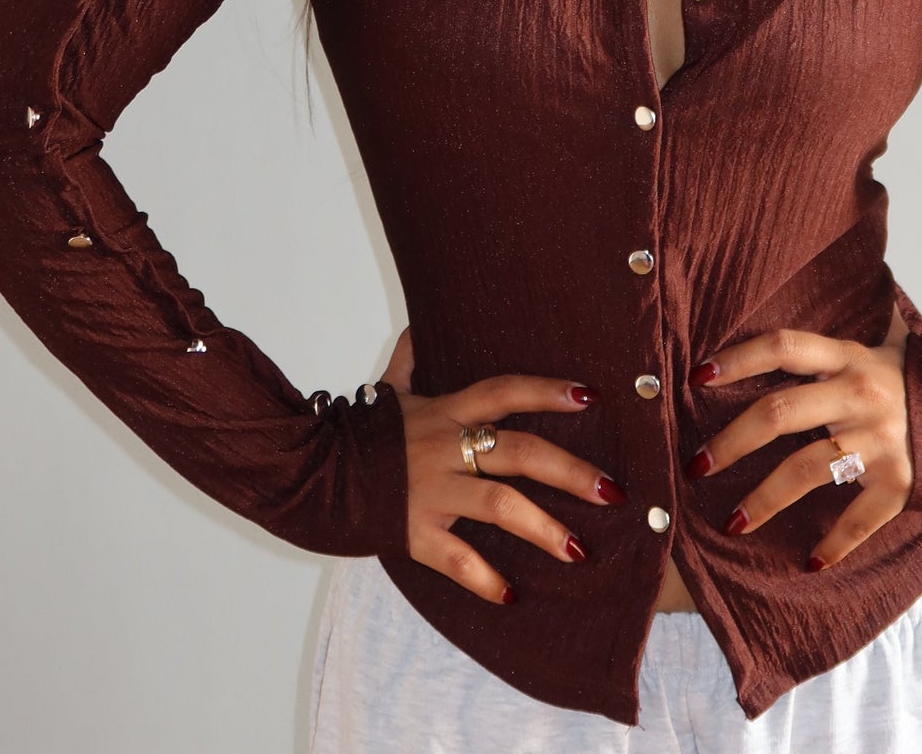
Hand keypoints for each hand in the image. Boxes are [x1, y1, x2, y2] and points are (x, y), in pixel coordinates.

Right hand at [378, 327, 626, 605]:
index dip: (546, 390)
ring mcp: (430, 491)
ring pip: (499, 505)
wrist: (307, 474)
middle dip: (571, 471)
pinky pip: (454, 559)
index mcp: (444, 410)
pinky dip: (484, 579)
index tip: (592, 395)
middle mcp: (444, 447)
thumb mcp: (386, 392)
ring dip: (544, 529)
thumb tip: (415, 326)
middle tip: (614, 493)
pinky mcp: (413, 532)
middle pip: (519, 452)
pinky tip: (511, 595)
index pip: (504, 391)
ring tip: (580, 551)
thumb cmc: (356, 434)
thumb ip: (407, 359)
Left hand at [682, 306, 915, 571]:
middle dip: (731, 441)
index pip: (784, 347)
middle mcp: (860, 396)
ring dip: (763, 499)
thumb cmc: (915, 383)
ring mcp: (879, 442)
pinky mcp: (899, 485)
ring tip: (731, 524)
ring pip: (806, 471)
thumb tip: (810, 294)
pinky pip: (859, 519)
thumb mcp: (882, 345)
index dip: (738, 358)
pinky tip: (810, 561)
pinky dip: (834, 543)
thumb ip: (841, 336)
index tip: (697, 377)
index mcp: (850, 358)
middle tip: (697, 464)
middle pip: (780, 413)